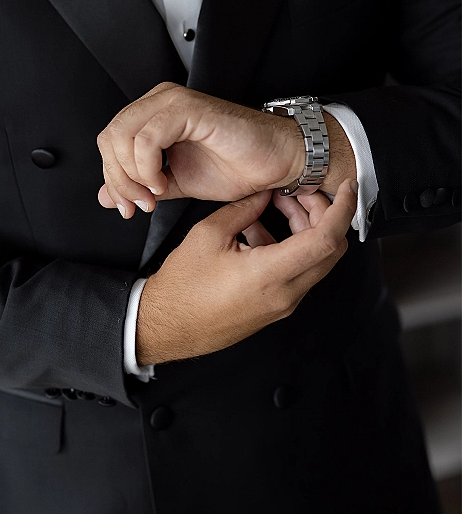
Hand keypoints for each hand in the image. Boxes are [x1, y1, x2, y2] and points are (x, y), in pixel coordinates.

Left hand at [97, 83, 355, 217]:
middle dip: (119, 179)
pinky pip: (147, 138)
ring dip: (132, 175)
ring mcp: (173, 102)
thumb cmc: (237, 166)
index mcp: (153, 115)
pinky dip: (147, 167)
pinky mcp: (188, 109)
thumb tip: (105, 197)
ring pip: (122, 136)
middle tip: (141, 204)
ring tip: (154, 195)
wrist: (276, 162)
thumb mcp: (177, 183)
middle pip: (109, 138)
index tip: (129, 207)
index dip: (112, 178)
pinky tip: (163, 182)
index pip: (109, 142)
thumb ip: (142, 186)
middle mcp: (160, 102)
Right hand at [136, 179, 357, 364]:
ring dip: (307, 229)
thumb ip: (244, 208)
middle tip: (303, 192)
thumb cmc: (182, 286)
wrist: (166, 326)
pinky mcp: (275, 308)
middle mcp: (285, 294)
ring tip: (278, 205)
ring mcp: (283, 304)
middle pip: (330, 251)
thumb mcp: (209, 235)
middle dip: (324, 215)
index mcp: (270, 274)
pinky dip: (292, 247)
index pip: (326, 240)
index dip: (342, 209)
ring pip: (315, 261)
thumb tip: (265, 192)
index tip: (347, 187)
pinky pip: (297, 273)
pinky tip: (260, 229)